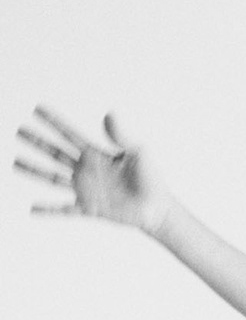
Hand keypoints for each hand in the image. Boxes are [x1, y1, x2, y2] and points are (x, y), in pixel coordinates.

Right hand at [14, 106, 168, 231]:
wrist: (157, 210)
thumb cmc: (151, 180)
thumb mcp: (138, 153)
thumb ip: (121, 135)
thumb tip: (109, 114)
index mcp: (96, 155)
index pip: (70, 134)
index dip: (54, 122)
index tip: (38, 108)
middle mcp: (86, 170)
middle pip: (55, 152)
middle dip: (37, 142)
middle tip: (18, 130)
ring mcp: (86, 189)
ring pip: (53, 177)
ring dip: (34, 170)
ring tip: (14, 163)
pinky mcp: (89, 208)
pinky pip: (64, 209)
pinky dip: (48, 210)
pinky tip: (31, 210)